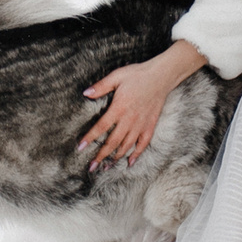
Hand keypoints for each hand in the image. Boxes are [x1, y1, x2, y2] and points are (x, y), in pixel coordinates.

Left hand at [80, 40, 206, 168]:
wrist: (161, 76)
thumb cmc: (138, 75)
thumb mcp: (116, 76)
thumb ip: (101, 86)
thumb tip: (85, 93)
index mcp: (119, 108)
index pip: (101, 127)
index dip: (90, 138)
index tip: (81, 148)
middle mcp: (129, 120)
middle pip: (113, 142)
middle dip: (101, 156)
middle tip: (91, 167)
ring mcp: (141, 124)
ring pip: (126, 145)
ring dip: (115, 157)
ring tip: (106, 167)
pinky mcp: (150, 125)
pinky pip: (143, 143)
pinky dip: (136, 154)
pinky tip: (130, 162)